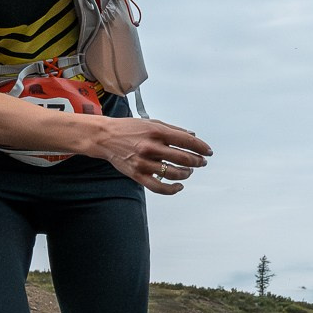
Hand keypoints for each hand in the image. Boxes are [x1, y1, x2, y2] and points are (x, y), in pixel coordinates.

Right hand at [96, 116, 213, 193]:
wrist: (104, 137)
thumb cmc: (128, 129)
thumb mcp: (152, 123)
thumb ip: (173, 130)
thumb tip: (192, 136)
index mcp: (157, 132)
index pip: (187, 141)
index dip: (201, 148)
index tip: (208, 152)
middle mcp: (151, 147)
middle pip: (183, 158)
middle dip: (197, 161)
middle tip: (201, 162)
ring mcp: (144, 163)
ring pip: (174, 173)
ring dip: (186, 174)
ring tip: (189, 171)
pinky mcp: (137, 175)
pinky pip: (159, 187)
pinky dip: (173, 189)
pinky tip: (179, 185)